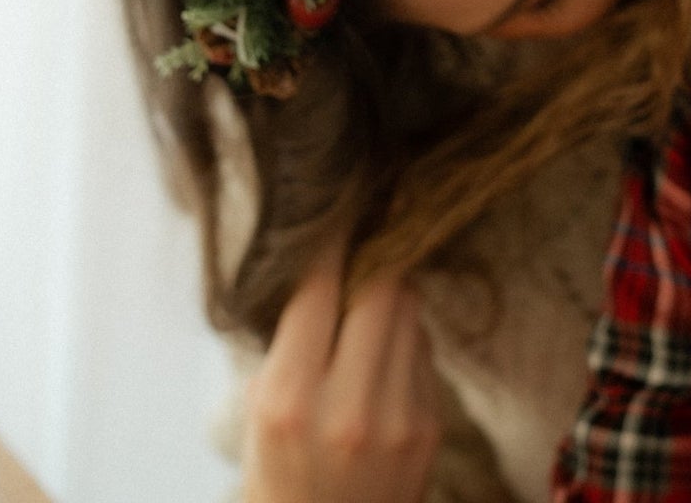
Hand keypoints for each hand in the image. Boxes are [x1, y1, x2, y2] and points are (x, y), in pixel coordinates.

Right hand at [243, 247, 440, 502]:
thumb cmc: (280, 479)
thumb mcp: (260, 418)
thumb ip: (291, 350)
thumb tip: (325, 274)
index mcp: (288, 400)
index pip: (316, 292)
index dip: (329, 244)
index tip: (337, 212)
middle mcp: (347, 407)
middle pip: (380, 288)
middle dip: (375, 253)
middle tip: (371, 228)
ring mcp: (398, 418)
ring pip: (409, 311)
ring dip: (392, 291)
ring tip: (372, 290)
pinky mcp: (430, 426)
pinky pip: (423, 351)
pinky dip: (406, 336)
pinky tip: (386, 348)